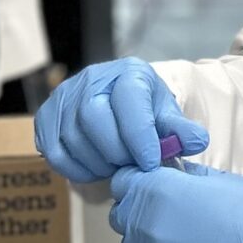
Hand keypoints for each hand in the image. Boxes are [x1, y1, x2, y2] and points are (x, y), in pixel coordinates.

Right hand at [35, 58, 208, 183]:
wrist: (116, 103)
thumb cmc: (145, 110)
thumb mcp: (165, 114)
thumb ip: (179, 129)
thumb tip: (197, 141)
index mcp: (128, 73)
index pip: (128, 100)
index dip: (139, 136)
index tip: (149, 162)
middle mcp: (91, 79)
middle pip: (93, 119)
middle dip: (116, 152)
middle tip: (131, 166)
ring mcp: (63, 98)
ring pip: (73, 139)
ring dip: (98, 164)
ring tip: (116, 166)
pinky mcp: (45, 119)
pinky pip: (54, 154)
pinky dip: (77, 170)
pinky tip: (95, 168)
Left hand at [109, 164, 242, 242]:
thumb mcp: (222, 181)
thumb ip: (188, 178)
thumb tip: (175, 176)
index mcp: (158, 193)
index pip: (123, 183)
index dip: (136, 184)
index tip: (151, 187)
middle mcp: (147, 228)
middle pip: (124, 220)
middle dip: (141, 215)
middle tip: (172, 217)